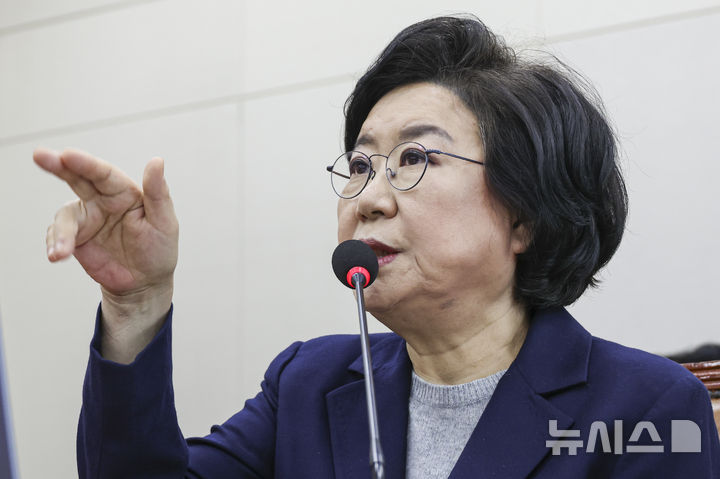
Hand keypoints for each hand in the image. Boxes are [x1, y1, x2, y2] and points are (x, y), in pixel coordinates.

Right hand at [35, 148, 178, 361]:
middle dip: (56, 165)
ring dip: (60, 231)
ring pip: (65, 214)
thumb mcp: (164, 222)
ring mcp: (87, 218)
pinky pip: (58, 235)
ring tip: (61, 252)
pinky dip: (55, 244)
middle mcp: (103, 200)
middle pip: (77, 178)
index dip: (86, 164)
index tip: (67, 155)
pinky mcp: (75, 237)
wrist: (145, 282)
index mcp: (125, 192)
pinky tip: (57, 256)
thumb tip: (157, 160)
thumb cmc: (159, 249)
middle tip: (39, 155)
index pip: (104, 174)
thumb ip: (158, 192)